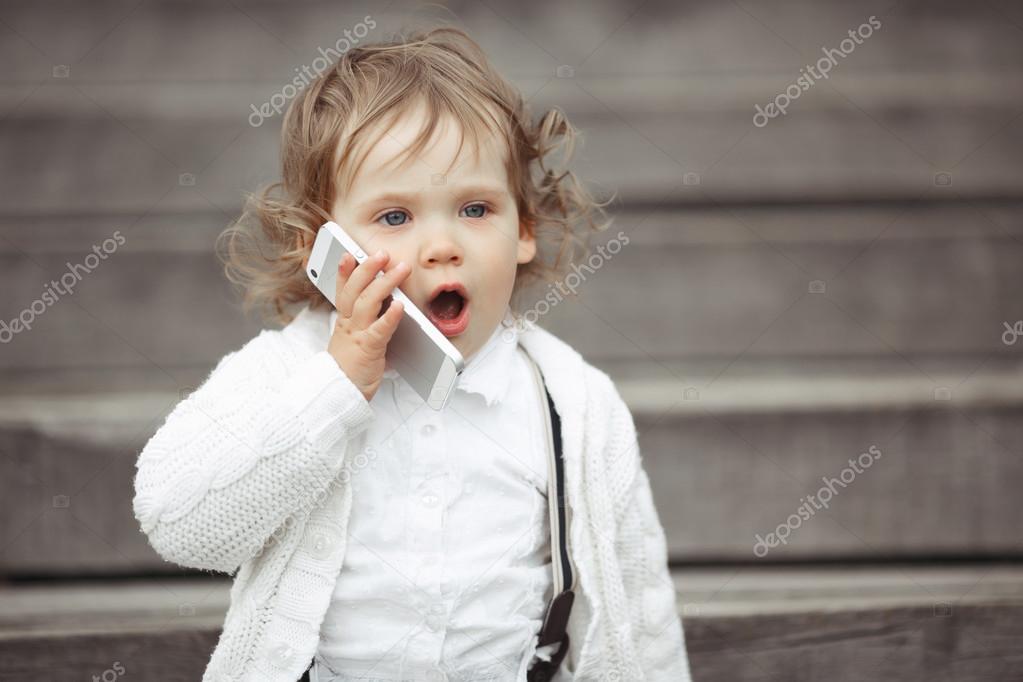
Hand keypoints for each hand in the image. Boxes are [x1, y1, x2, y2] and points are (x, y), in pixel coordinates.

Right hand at [327, 250, 409, 401]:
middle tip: (381, 254)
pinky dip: (390, 316)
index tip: (348, 254)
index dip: (344, 272)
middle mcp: (348, 325)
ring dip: (384, 283)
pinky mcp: (369, 349)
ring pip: (367, 302)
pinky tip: (400, 305)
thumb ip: (365, 324)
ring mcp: (357, 335)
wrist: (340, 394)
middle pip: (355, 290)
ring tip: (399, 269)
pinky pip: (380, 329)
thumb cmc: (350, 369)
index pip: (342, 291)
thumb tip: (386, 307)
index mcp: (344, 322)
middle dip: (367, 269)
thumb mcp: (352, 342)